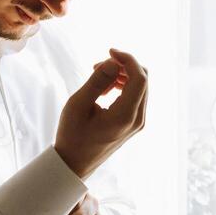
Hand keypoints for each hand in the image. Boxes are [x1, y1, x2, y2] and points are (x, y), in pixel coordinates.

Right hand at [54, 48, 147, 179]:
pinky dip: (122, 86)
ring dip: (121, 75)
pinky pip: (135, 96)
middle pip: (143, 79)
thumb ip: (97, 81)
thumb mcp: (78, 105)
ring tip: (97, 79)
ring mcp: (138, 122)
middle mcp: (138, 119)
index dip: (128, 59)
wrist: (75, 163)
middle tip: (97, 67)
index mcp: (125, 116)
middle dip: (123, 66)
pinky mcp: (134, 123)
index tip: (109, 51)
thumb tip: (113, 62)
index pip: (140, 78)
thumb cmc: (72, 135)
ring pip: (140, 86)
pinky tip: (103, 90)